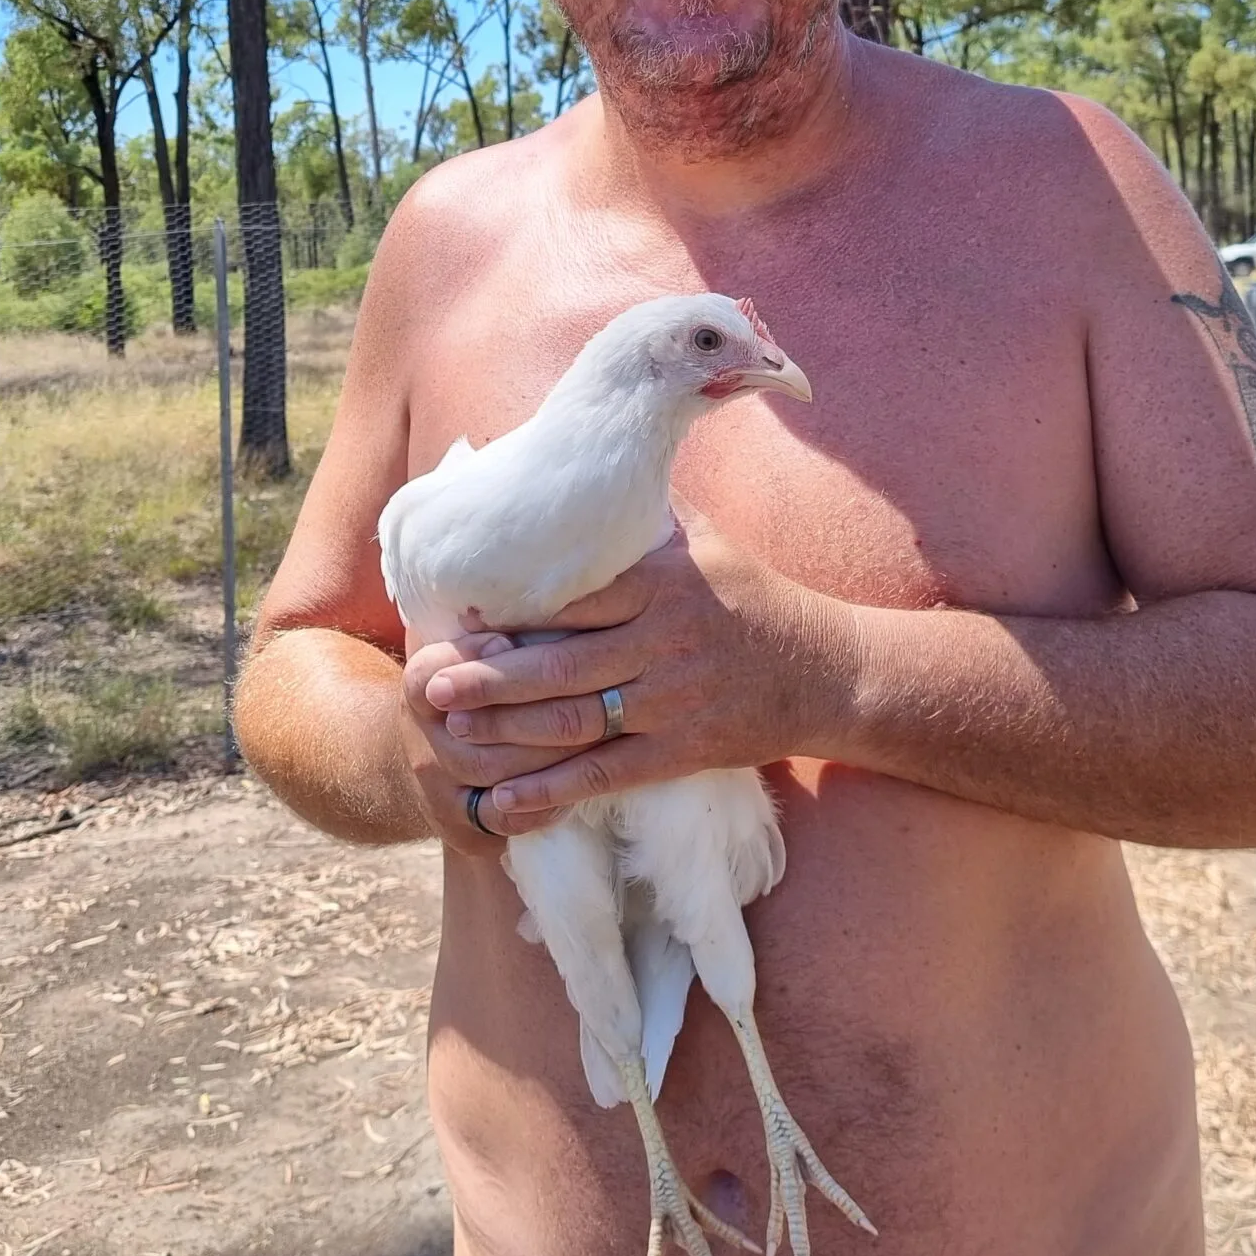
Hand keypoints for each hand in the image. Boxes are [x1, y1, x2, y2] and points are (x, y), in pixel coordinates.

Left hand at [417, 516, 860, 837]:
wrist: (826, 670)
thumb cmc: (750, 596)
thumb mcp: (701, 541)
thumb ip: (642, 509)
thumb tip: (586, 454)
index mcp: (660, 582)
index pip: (571, 598)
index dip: (508, 612)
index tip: (454, 616)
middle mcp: (664, 640)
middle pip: (561, 663)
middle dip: (490, 676)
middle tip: (430, 681)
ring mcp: (673, 700)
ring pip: (576, 719)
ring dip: (508, 729)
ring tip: (451, 730)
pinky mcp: (683, 750)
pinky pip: (606, 774)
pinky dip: (552, 790)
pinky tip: (505, 801)